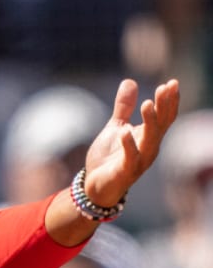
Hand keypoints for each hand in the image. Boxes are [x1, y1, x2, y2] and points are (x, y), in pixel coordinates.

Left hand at [83, 78, 179, 205]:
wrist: (95, 186)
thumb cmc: (109, 158)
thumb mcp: (115, 127)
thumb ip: (124, 107)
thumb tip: (129, 81)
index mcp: (148, 137)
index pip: (164, 117)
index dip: (169, 101)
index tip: (171, 82)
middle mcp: (149, 148)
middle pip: (162, 125)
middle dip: (164, 106)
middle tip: (165, 87)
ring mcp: (139, 161)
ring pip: (150, 140)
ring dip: (150, 122)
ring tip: (147, 104)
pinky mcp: (125, 171)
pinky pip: (130, 158)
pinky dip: (128, 145)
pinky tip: (125, 131)